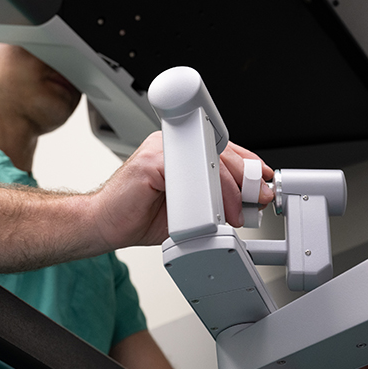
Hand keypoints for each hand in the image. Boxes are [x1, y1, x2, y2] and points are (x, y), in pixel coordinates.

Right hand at [92, 134, 274, 249]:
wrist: (103, 224)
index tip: (263, 179)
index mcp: (179, 150)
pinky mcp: (151, 161)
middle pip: (219, 151)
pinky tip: (212, 210)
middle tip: (258, 199)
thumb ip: (214, 199)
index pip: (221, 149)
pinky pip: (188, 172)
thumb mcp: (188, 208)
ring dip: (230, 189)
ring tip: (236, 212)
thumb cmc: (139, 216)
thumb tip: (247, 202)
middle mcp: (170, 144)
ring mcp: (159, 149)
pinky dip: (206, 193)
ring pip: (207, 161)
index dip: (247, 164)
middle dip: (246, 179)